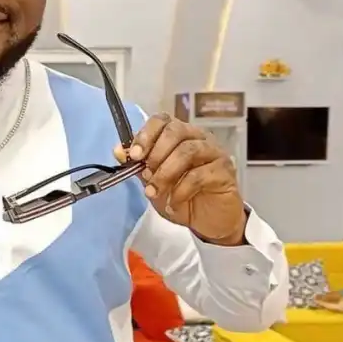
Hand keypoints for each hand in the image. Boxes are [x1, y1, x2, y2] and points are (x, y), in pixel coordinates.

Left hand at [114, 113, 245, 244]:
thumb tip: (118, 150)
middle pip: (175, 131)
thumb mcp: (153, 182)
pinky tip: (173, 203)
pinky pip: (199, 175)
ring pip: (187, 151)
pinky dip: (180, 191)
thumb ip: (138, 165)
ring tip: (155, 192)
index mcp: (180, 135)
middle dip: (155, 154)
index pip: (162, 120)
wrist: (208, 221)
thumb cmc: (181, 197)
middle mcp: (199, 138)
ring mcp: (214, 152)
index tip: (135, 155)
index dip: (146, 134)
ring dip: (165, 173)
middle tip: (146, 175)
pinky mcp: (224, 171)